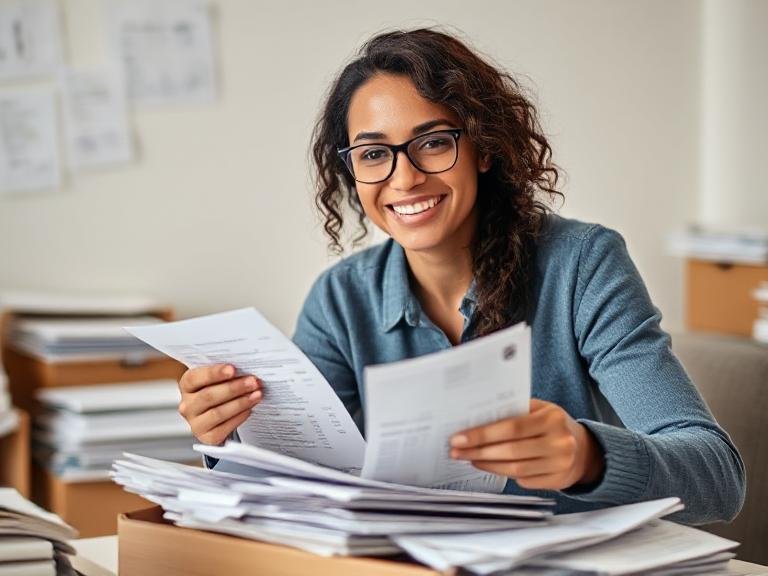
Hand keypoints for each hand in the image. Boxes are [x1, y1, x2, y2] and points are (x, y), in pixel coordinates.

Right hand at [177, 364, 262, 445]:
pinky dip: (239, 417)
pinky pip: (224, 428)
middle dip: (234, 388)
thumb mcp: (218, 379)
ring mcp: (196, 423)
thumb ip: (226, 373)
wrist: (220, 415)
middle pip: (209, 396)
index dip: (214, 373)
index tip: (232, 369)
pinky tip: (249, 409)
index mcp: (187, 386)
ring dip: (240, 402)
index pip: (195, 378)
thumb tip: (244, 368)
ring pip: (218, 413)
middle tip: (252, 382)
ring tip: (257, 394)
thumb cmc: (219, 391)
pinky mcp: (208, 437)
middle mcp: (187, 405)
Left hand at [449, 399, 603, 489]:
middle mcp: (559, 442)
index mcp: (552, 419)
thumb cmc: (553, 425)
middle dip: (478, 451)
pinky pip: (523, 480)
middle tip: (456, 450)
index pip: (511, 427)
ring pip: (514, 469)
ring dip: (487, 464)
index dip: (483, 434)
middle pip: (510, 450)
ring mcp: (559, 464)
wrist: (584, 450)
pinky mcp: (557, 482)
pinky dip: (503, 474)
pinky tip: (489, 466)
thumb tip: (477, 417)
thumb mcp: (540, 409)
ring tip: (470, 458)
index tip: (459, 437)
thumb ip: (515, 411)